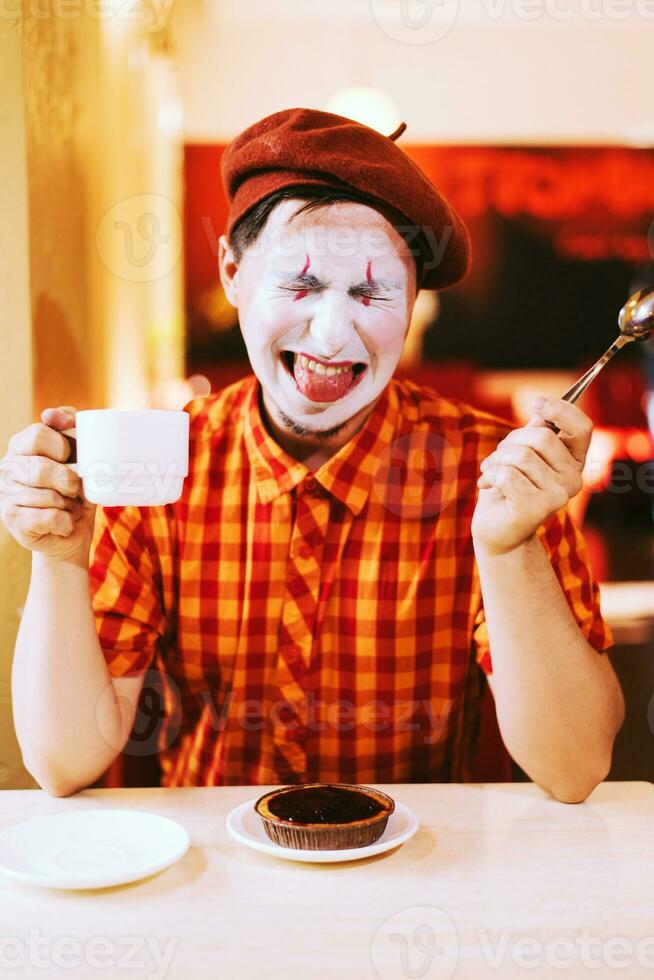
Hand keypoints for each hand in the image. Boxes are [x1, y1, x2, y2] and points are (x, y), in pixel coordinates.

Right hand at [0, 406, 95, 567]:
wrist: (70, 532)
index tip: (71, 458)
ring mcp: (5, 494)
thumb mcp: (80, 454)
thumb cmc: (75, 488)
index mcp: (21, 444)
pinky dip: (66, 522)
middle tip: (75, 490)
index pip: (40, 435)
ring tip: (69, 508)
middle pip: (42, 468)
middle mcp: (7, 467)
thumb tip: (52, 415)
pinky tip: (63, 523)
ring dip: (70, 505)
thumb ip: (71, 426)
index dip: (64, 448)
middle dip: (69, 482)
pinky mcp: (12, 519)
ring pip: (49, 496)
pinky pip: (49, 517)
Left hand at [471, 397, 591, 555]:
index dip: (561, 410)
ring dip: (496, 460)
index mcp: (575, 462)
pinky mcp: (538, 508)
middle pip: (542, 437)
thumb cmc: (509, 487)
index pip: (582, 427)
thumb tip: (544, 407)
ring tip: (491, 472)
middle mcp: (574, 479)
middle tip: (499, 455)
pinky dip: (490, 476)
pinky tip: (488, 486)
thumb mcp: (523, 453)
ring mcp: (560, 496)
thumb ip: (536, 431)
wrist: (497, 529)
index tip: (537, 402)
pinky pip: (507, 474)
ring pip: (521, 456)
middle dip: (511, 441)